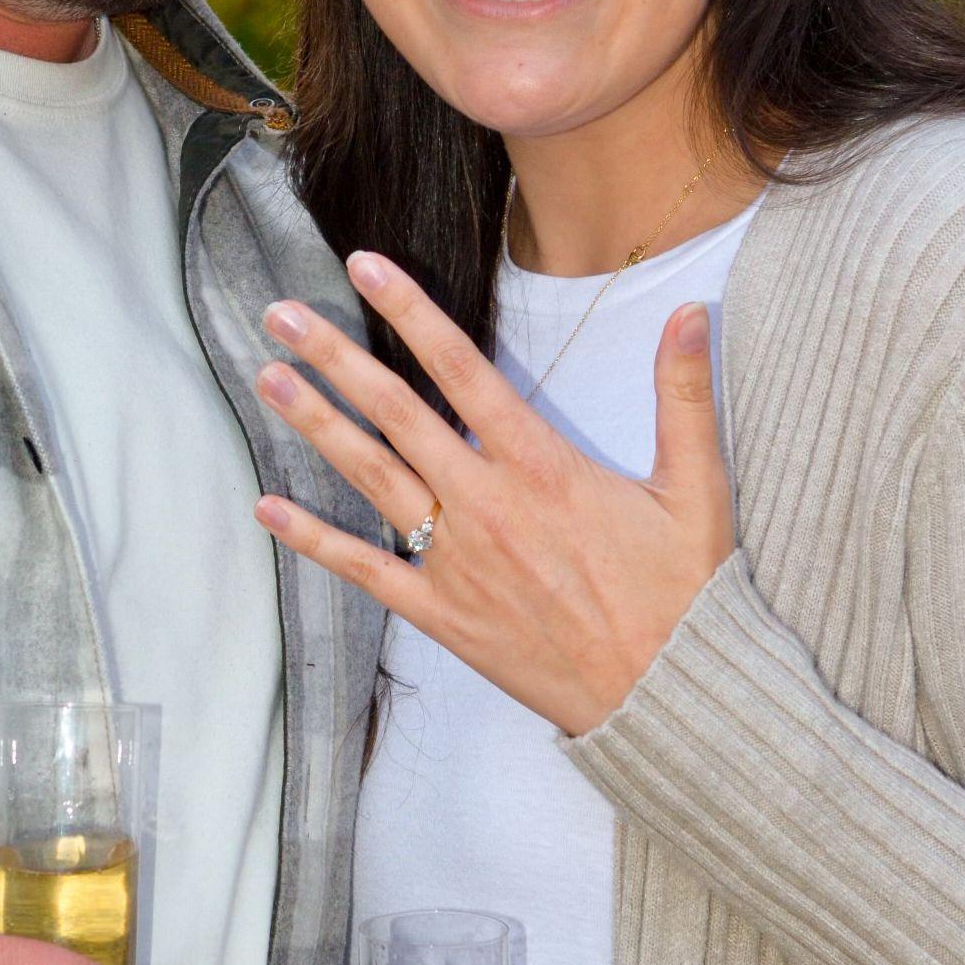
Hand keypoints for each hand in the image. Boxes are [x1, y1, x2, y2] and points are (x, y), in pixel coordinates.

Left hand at [251, 250, 734, 737]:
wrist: (666, 698)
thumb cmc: (683, 596)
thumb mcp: (697, 489)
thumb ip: (684, 394)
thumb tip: (690, 313)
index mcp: (544, 465)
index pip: (463, 370)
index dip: (410, 312)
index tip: (364, 266)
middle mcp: (488, 504)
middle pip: (397, 413)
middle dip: (335, 358)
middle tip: (282, 315)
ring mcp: (458, 562)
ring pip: (372, 478)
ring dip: (316, 424)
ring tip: (268, 378)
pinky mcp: (443, 616)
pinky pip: (366, 571)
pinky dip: (313, 539)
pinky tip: (267, 507)